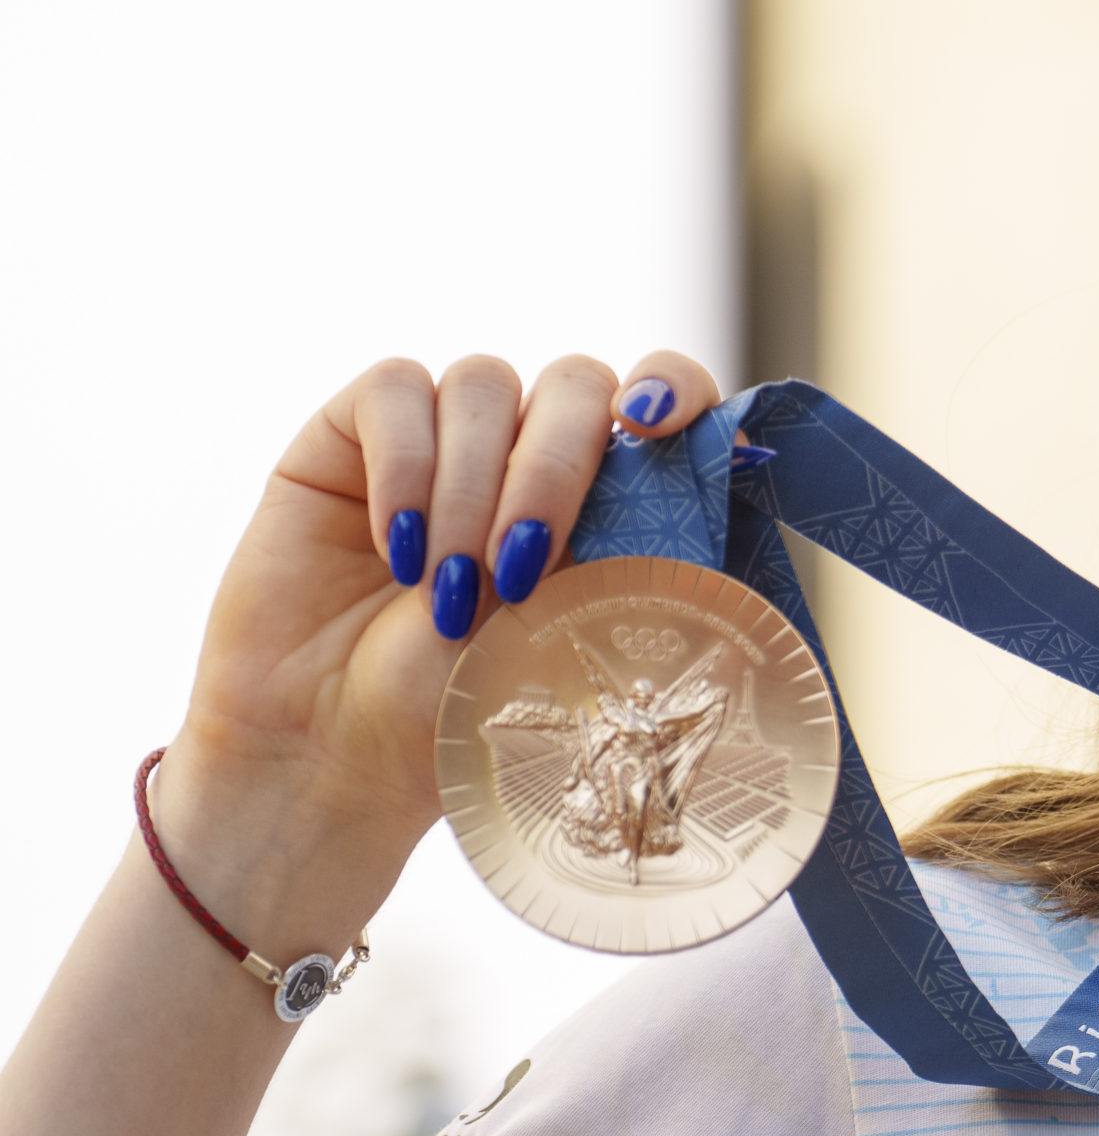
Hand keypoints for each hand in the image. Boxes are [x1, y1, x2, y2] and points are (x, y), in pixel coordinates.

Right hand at [151, 352, 722, 946]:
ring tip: (447, 594)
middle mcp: (528, 447)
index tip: (655, 425)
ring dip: (472, 489)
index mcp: (605, 490)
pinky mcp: (352, 432)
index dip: (673, 385)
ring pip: (484, 383)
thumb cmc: (465, 707)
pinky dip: (404, 466)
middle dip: (555, 471)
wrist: (339, 754)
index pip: (663, 391)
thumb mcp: (574, 635)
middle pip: (576, 382)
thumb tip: (723, 478)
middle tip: (521, 570)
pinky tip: (397, 550)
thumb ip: (636, 554)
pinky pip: (394, 390)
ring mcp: (444, 432)